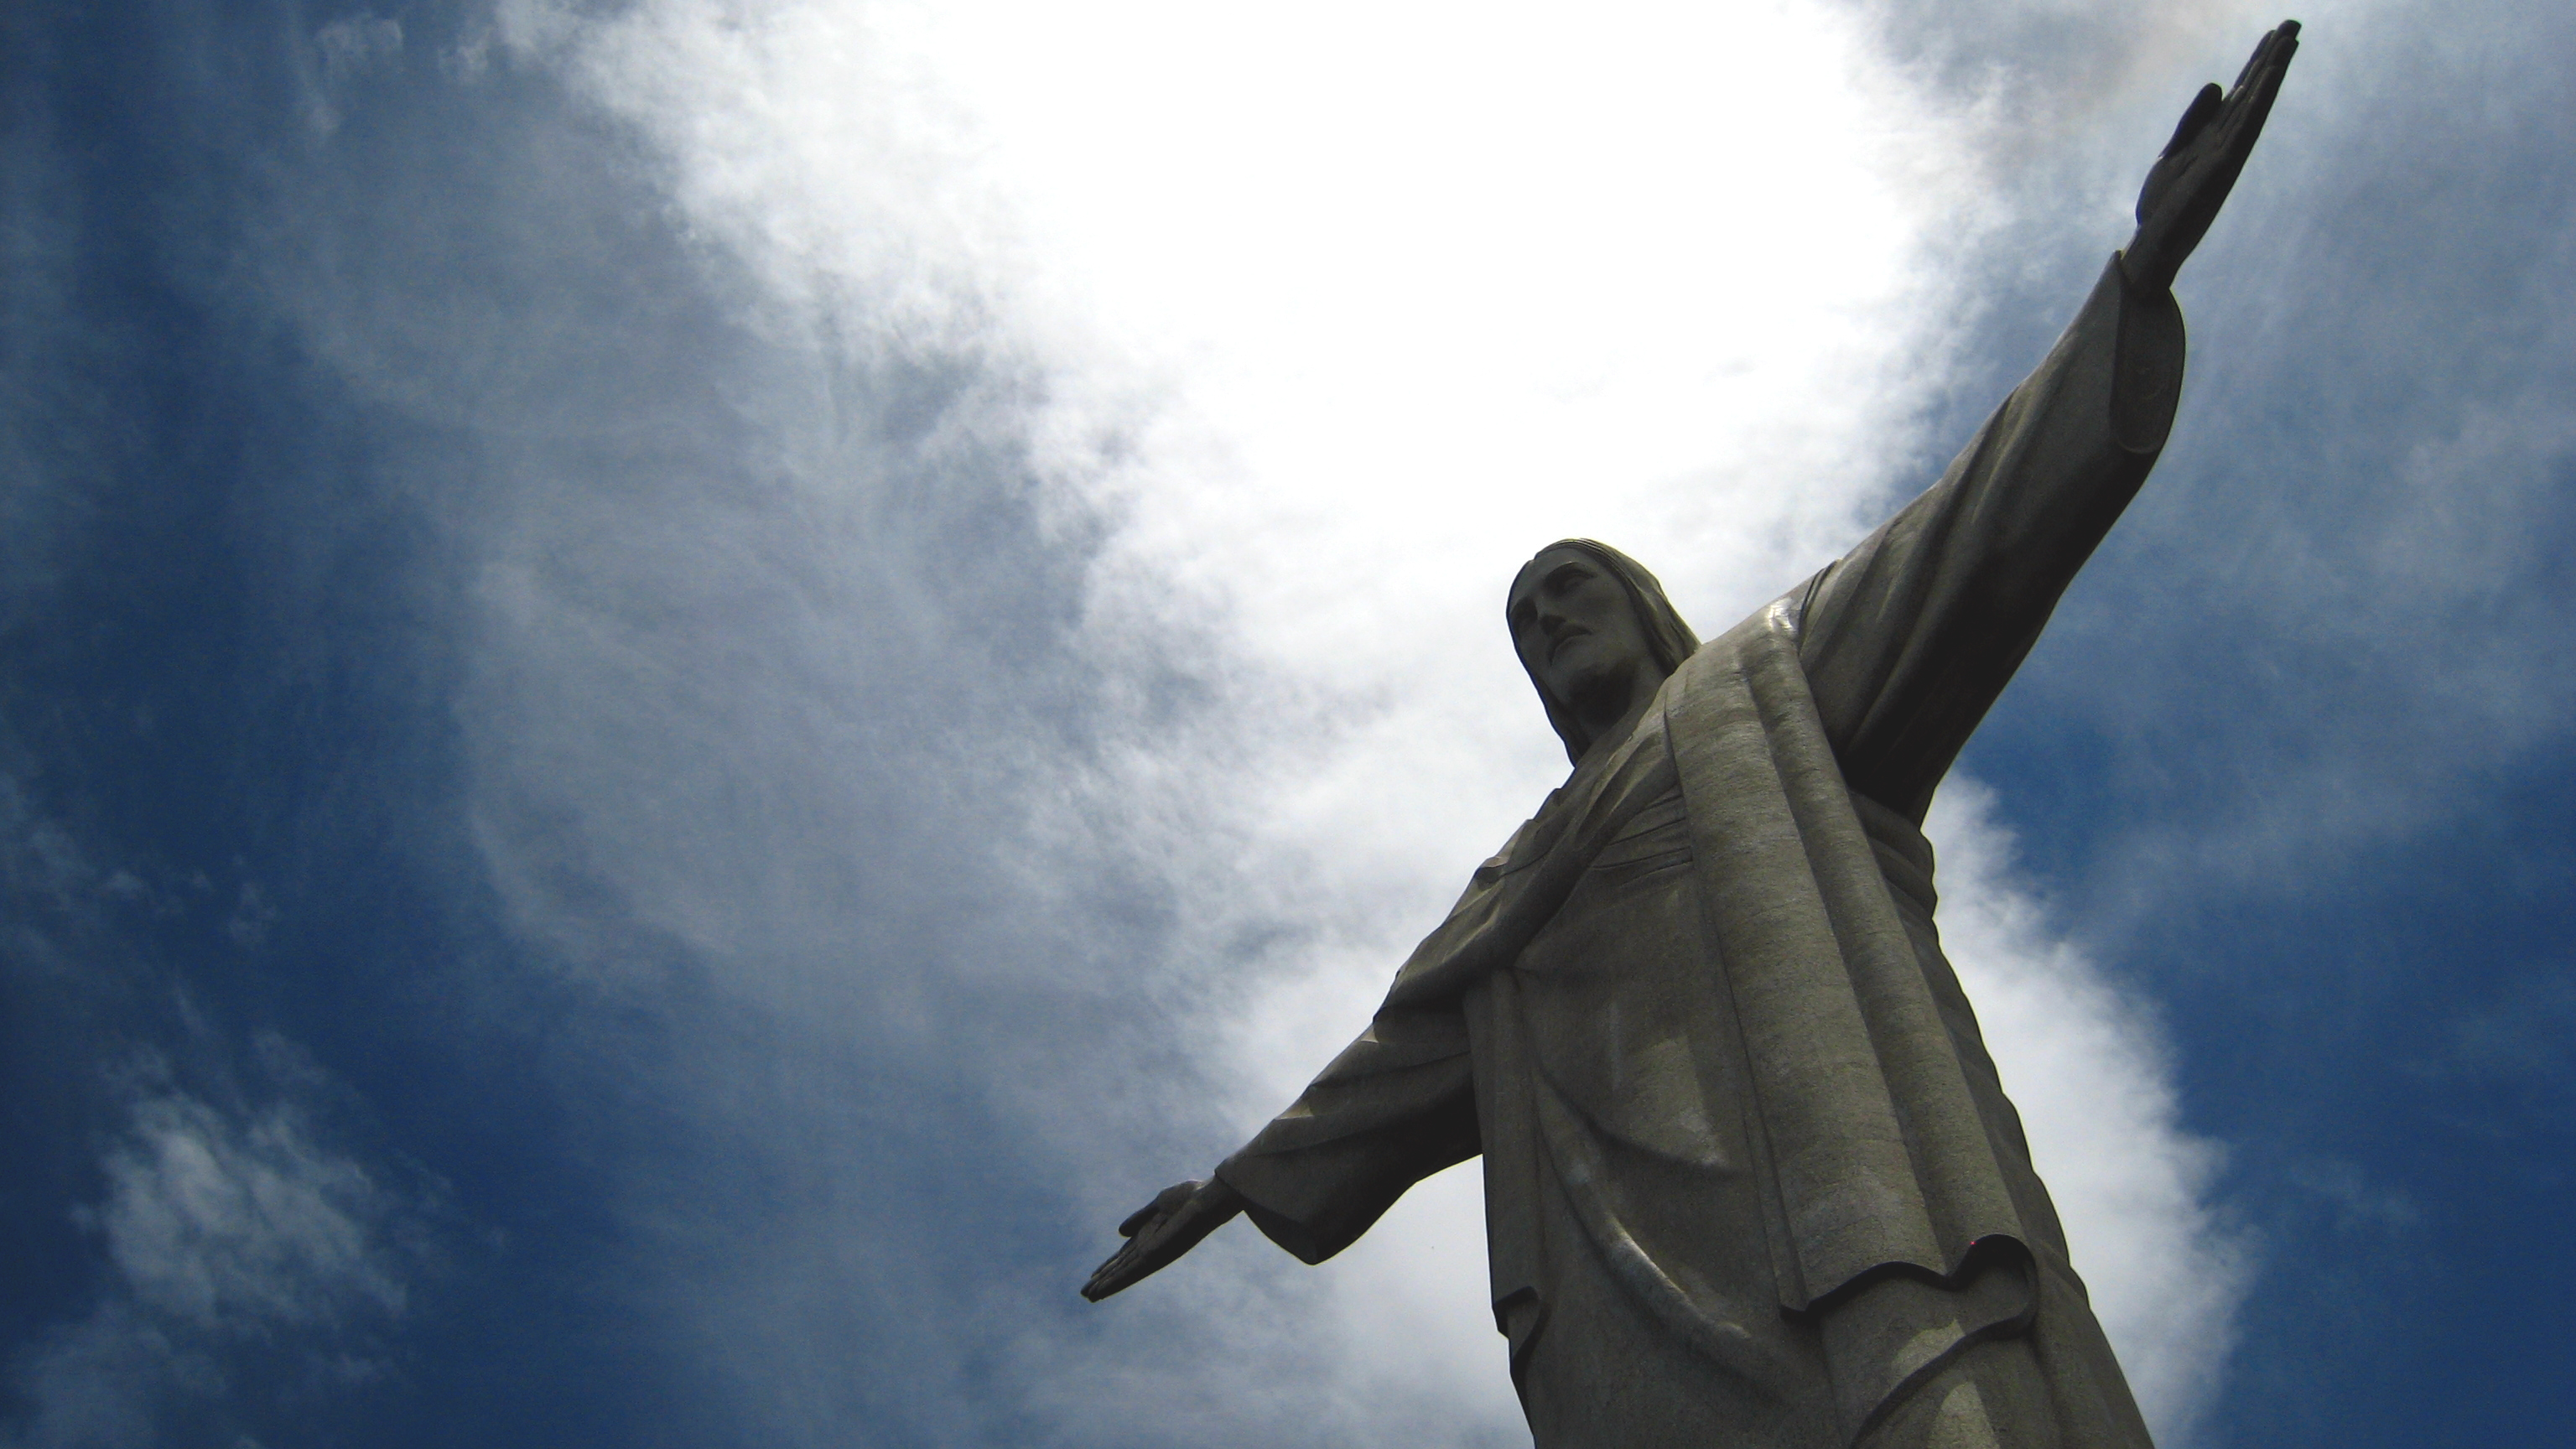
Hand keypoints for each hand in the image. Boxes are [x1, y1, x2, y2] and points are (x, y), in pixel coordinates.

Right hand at [1081, 1177, 1244, 1301]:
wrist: (1206, 1198)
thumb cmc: (1190, 1198)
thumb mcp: (1159, 1205)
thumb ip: (1140, 1218)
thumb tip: (1120, 1232)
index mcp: (1151, 1236)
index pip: (1125, 1256)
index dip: (1109, 1266)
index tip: (1093, 1276)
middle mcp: (1151, 1249)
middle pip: (1123, 1268)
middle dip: (1104, 1280)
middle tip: (1085, 1293)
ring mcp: (1153, 1254)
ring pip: (1124, 1274)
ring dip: (1106, 1285)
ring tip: (1088, 1297)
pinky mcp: (1155, 1256)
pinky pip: (1131, 1272)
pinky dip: (1115, 1281)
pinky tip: (1102, 1289)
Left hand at [2124, 20, 2301, 292]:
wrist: (2153, 244)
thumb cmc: (2163, 204)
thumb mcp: (2172, 153)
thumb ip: (2194, 120)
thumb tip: (2220, 84)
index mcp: (2216, 137)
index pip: (2241, 92)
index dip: (2257, 63)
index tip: (2274, 33)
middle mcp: (2228, 141)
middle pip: (2253, 91)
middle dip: (2272, 57)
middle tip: (2294, 22)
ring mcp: (2228, 152)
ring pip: (2255, 103)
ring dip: (2271, 71)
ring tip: (2289, 38)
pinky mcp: (2222, 166)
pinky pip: (2244, 126)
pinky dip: (2257, 100)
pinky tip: (2268, 77)